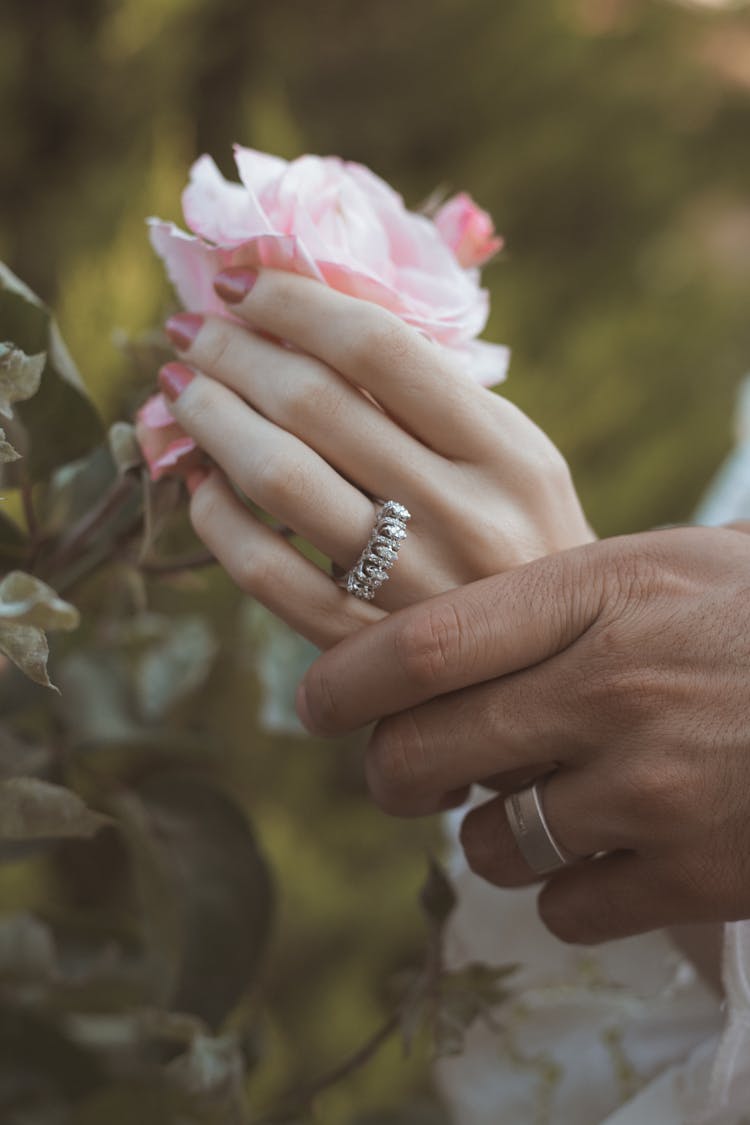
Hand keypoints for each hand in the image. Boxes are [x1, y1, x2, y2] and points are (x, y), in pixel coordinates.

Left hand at [145, 266, 591, 647]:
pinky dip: (217, 522)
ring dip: (213, 421)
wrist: (559, 665)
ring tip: (183, 393)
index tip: (239, 279)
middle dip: (233, 352)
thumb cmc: (524, 537)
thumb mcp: (513, 455)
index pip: (379, 348)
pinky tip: (200, 488)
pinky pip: (268, 575)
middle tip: (190, 331)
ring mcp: (415, 589)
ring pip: (282, 480)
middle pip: (316, 404)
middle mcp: (465, 515)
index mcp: (509, 452)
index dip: (293, 301)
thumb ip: (431, 395)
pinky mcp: (370, 649)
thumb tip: (302, 314)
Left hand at [296, 525, 749, 942]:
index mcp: (602, 591)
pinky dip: (563, 892)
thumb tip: (454, 627)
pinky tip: (602, 854)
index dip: (346, 679)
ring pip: (492, 841)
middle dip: (388, 772)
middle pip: (428, 752)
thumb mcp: (676, 563)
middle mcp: (615, 689)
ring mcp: (655, 787)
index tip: (313, 701)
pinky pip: (568, 909)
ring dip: (487, 834)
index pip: (425, 643)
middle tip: (394, 771)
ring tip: (528, 806)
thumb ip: (568, 593)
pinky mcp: (698, 871)